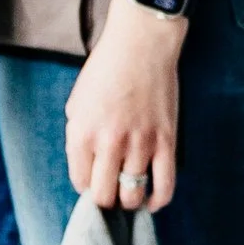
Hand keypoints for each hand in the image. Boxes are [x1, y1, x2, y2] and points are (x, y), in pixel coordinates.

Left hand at [65, 0, 186, 209]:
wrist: (141, 44)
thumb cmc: (106, 70)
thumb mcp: (77, 103)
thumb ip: (79, 138)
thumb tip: (88, 169)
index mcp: (82, 133)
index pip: (81, 182)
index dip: (86, 185)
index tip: (93, 179)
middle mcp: (109, 143)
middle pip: (105, 196)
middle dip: (105, 198)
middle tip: (110, 190)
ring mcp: (140, 144)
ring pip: (133, 194)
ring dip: (129, 199)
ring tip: (129, 193)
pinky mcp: (166, 141)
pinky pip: (165, 185)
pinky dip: (158, 200)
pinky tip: (152, 200)